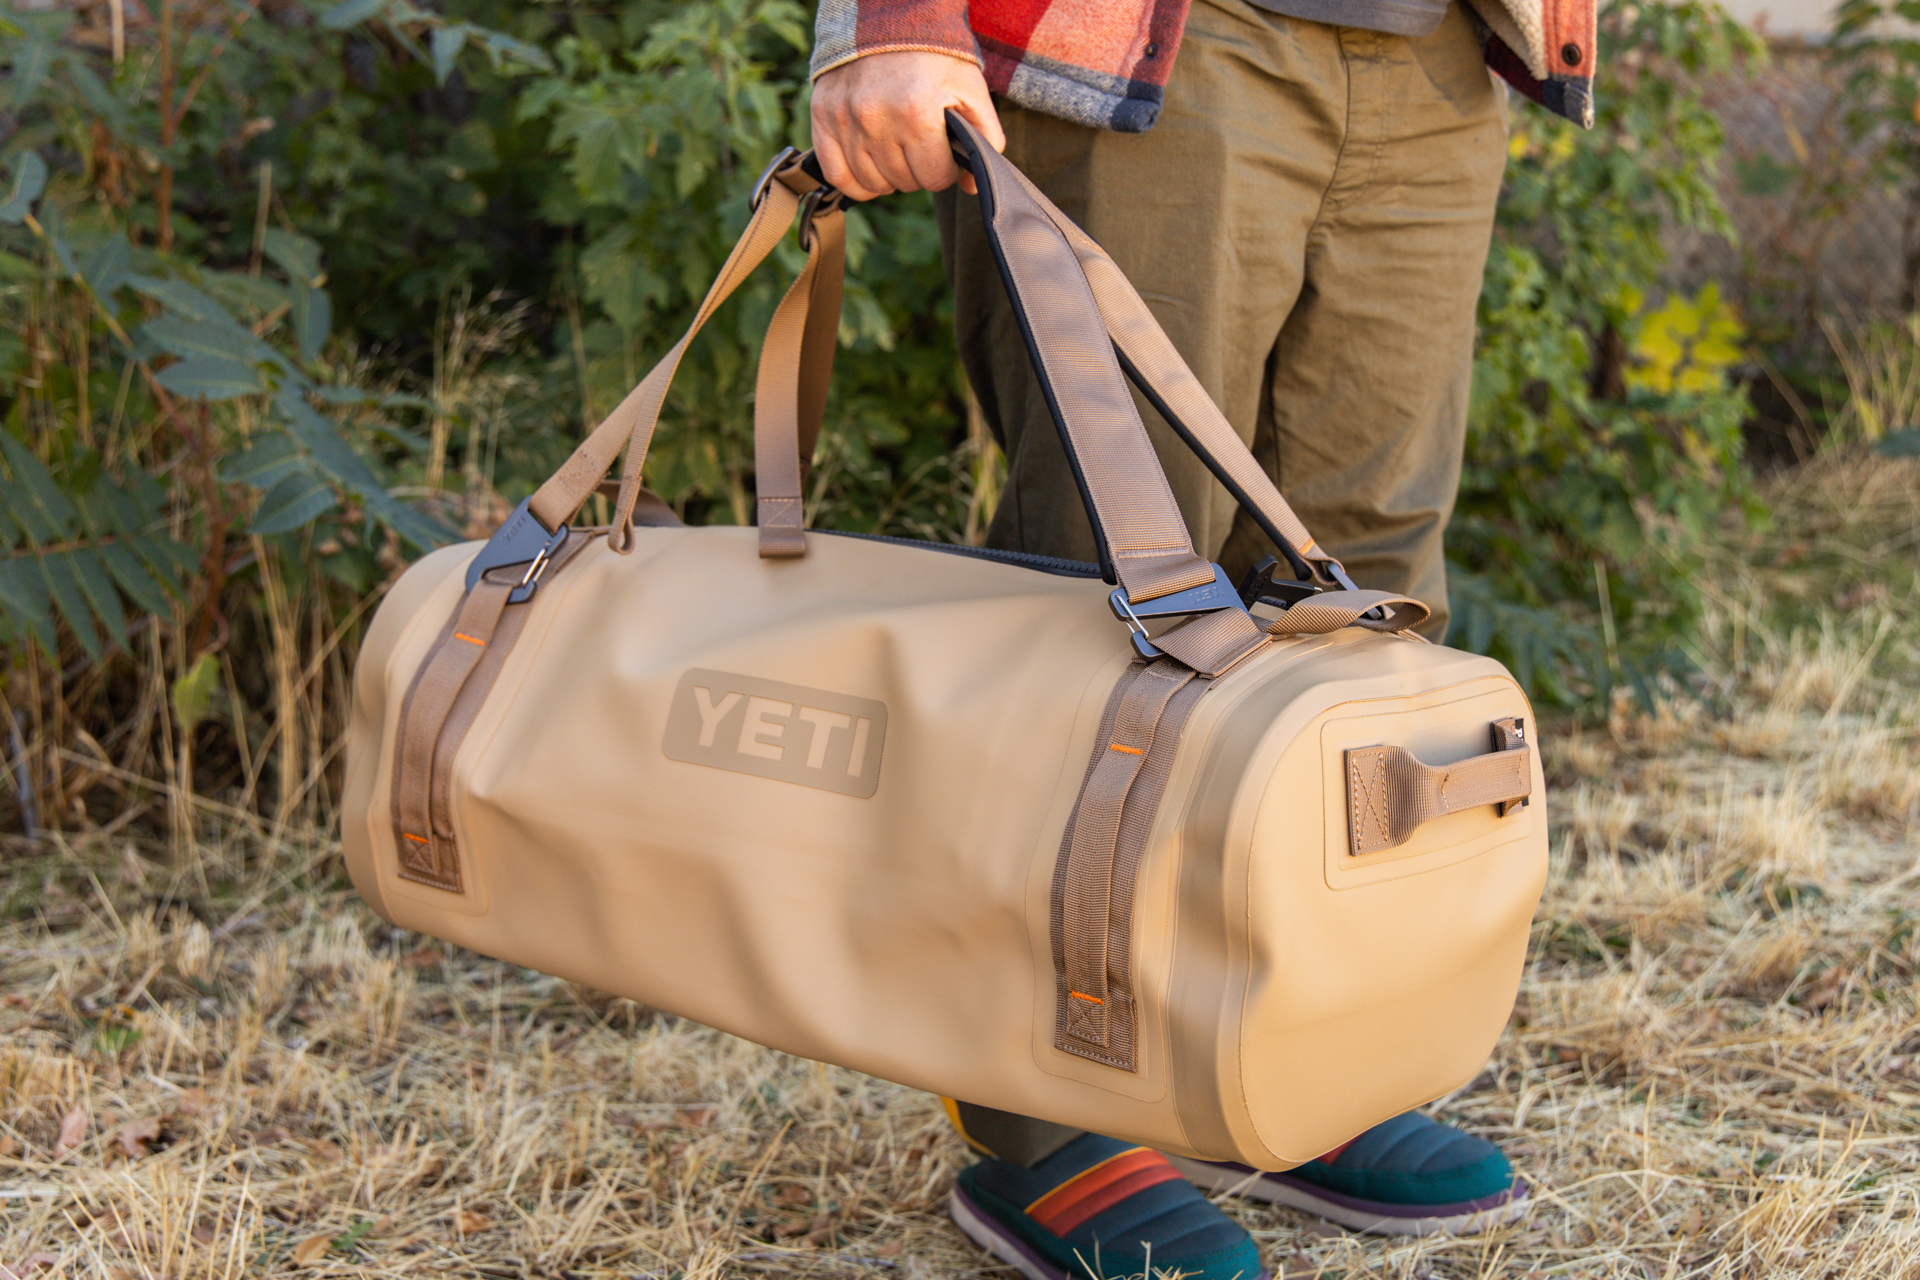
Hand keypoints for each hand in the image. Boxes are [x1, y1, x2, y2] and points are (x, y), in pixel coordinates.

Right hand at [809, 50, 1006, 200]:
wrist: (888, 17)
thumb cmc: (935, 57)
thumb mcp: (972, 90)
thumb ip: (985, 138)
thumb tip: (971, 187)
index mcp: (916, 112)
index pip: (934, 177)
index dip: (945, 169)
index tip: (944, 151)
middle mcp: (875, 118)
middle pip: (905, 182)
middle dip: (919, 169)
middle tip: (921, 145)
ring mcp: (845, 119)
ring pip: (873, 184)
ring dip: (890, 175)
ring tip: (899, 150)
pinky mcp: (823, 116)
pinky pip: (836, 175)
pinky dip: (857, 182)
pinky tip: (872, 168)